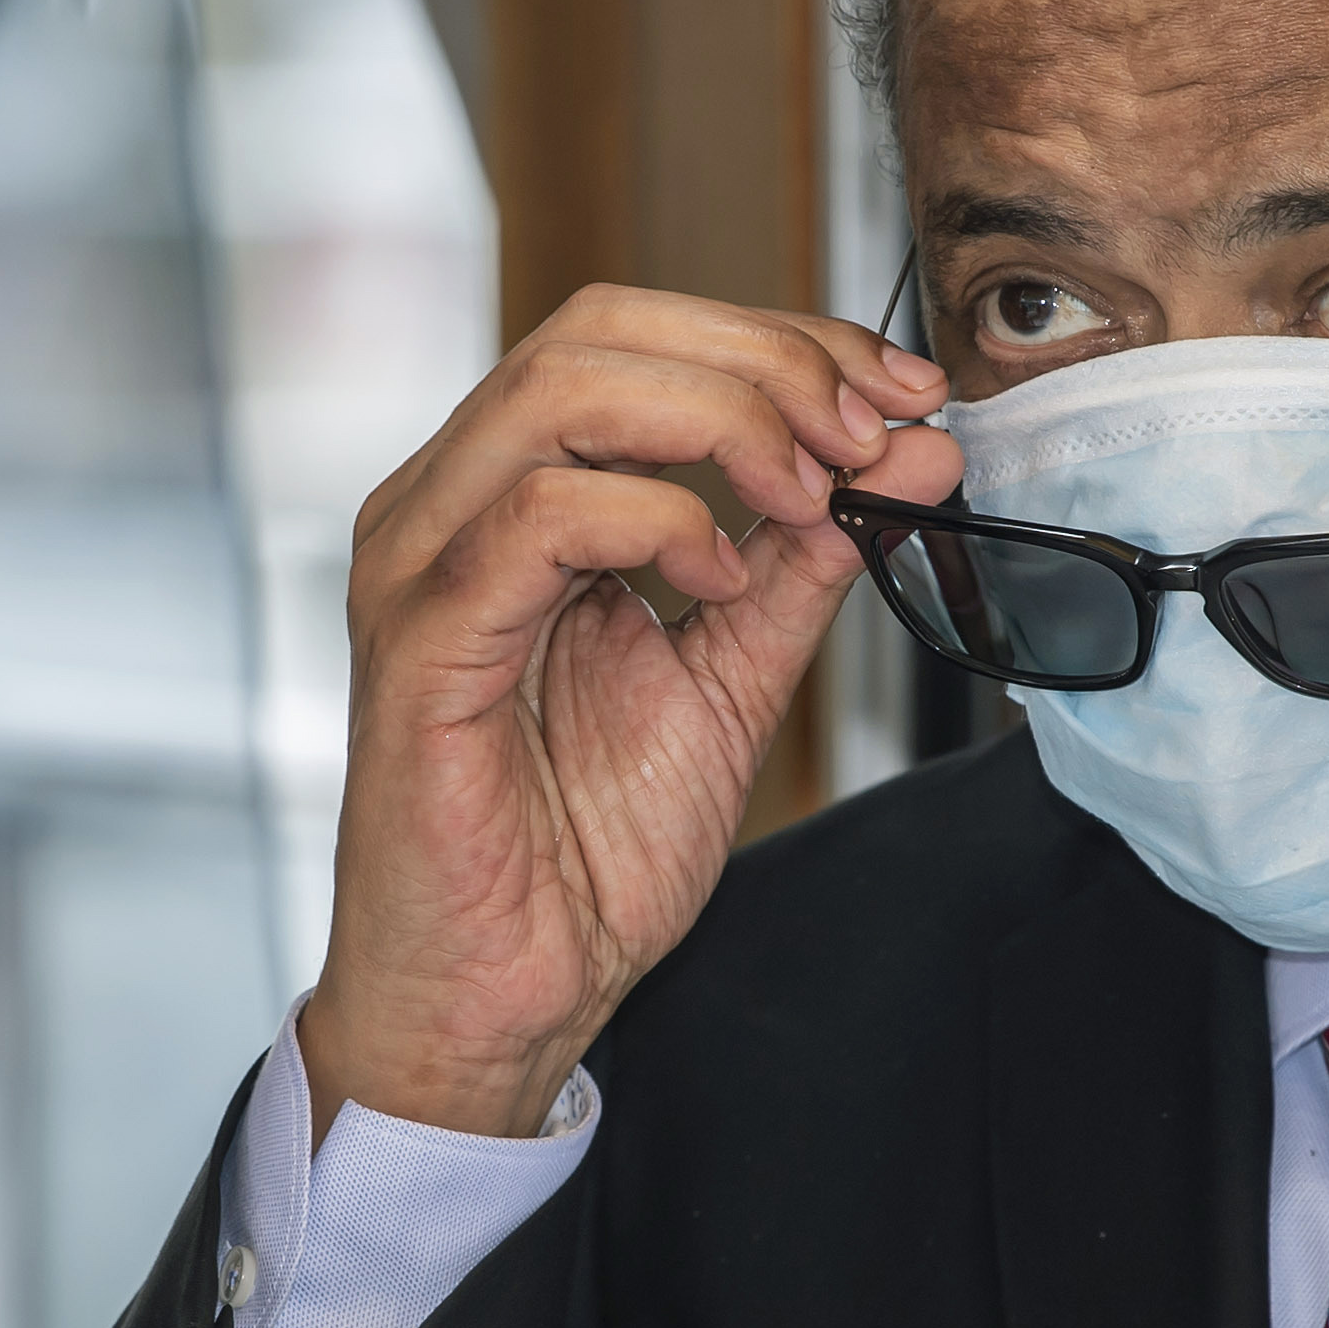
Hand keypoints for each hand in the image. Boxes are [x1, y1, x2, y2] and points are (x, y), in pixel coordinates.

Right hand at [301, 285, 954, 1139]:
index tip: (903, 391)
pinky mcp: (418, 643)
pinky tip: (715, 572)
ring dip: (718, 418)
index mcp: (513, 494)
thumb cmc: (579, 852)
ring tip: (807, 491)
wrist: (506, 996)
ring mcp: (421, 564)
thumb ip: (803, 562)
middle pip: (598, 331)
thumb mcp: (730, 677)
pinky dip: (651, 518)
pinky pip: (533, 518)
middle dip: (763, 360)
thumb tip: (910, 449)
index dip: (781, 341)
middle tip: (870, 427)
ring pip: (556, 390)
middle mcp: (451, 504)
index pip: (637, 337)